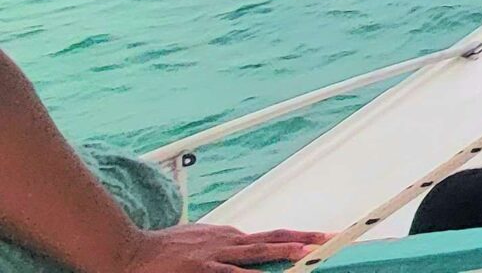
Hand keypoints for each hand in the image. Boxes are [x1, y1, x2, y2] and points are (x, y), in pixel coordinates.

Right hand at [118, 224, 332, 272]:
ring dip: (285, 252)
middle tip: (333, 240)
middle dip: (305, 239)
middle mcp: (226, 241)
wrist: (124, 250)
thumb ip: (222, 247)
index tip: (319, 240)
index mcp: (227, 237)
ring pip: (258, 251)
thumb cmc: (160, 251)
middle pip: (273, 238)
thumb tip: (242, 246)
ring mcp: (214, 254)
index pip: (269, 237)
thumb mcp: (198, 241)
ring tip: (310, 254)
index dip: (295, 239)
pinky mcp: (201, 268)